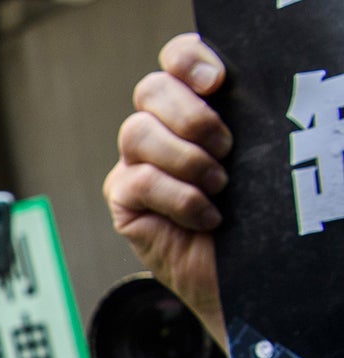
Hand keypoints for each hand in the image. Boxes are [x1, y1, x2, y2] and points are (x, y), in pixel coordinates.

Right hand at [106, 34, 230, 338]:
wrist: (242, 275)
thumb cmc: (256, 215)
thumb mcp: (257, 158)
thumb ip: (242, 121)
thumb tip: (237, 92)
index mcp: (195, 106)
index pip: (175, 59)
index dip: (188, 59)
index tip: (218, 82)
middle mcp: (160, 130)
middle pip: (150, 90)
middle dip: (190, 115)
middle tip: (226, 147)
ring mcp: (136, 164)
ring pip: (136, 132)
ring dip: (184, 159)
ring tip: (219, 185)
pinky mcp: (124, 201)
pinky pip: (139, 182)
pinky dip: (179, 199)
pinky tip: (207, 217)